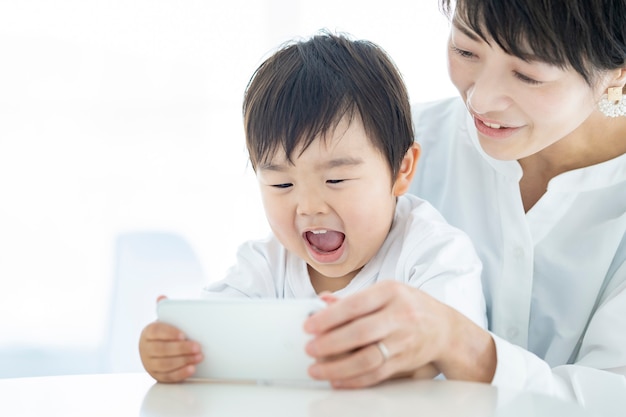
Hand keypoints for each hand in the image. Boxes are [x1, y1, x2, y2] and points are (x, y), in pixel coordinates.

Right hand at [138, 297, 202, 382]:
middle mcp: (145, 349)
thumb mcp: (165, 320)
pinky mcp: (157, 375)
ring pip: (166, 364)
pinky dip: (181, 373)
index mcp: (147, 332)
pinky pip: (168, 376)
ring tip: (199, 356)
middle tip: (198, 347)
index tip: (184, 334)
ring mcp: (149, 364)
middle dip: (181, 349)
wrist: (159, 349)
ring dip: (184, 361)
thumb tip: (162, 298)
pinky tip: (192, 368)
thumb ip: (165, 309)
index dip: (170, 333)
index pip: (156, 332)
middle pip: (162, 350)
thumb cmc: (166, 333)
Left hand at [304, 281, 494, 387]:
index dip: (329, 317)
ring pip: (368, 358)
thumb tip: (322, 301)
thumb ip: (354, 298)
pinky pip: (377, 374)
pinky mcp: (405, 361)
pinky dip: (354, 380)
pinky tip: (337, 379)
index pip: (356, 304)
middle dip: (330, 343)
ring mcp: (404, 340)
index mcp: (391, 292)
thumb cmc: (409, 306)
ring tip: (317, 368)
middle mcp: (400, 315)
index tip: (309, 326)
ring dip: (338, 367)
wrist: (445, 328)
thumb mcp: (385, 292)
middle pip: (361, 332)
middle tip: (310, 349)